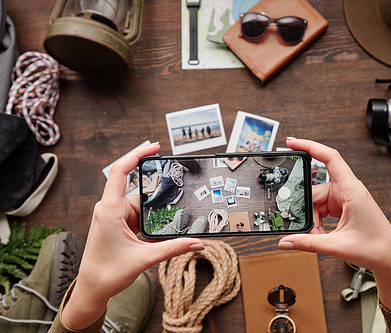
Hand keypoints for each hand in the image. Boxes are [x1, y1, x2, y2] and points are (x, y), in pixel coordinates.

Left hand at [62, 143, 203, 328]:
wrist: (92, 290)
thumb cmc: (106, 273)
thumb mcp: (144, 258)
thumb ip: (173, 248)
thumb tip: (197, 242)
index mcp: (109, 209)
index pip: (121, 171)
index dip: (137, 155)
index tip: (155, 147)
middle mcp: (110, 209)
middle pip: (139, 191)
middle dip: (157, 197)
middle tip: (175, 200)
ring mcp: (114, 216)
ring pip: (141, 205)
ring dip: (154, 214)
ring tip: (164, 225)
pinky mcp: (118, 224)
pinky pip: (138, 215)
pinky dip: (149, 220)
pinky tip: (158, 229)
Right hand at [278, 138, 390, 270]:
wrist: (389, 257)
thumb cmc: (375, 247)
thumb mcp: (338, 246)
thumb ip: (308, 243)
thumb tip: (286, 241)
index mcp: (352, 190)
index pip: (330, 158)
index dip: (310, 146)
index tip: (292, 142)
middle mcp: (348, 190)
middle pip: (314, 190)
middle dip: (307, 210)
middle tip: (306, 229)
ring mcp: (344, 197)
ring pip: (315, 201)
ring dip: (313, 220)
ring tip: (318, 236)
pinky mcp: (342, 205)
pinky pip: (321, 208)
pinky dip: (317, 222)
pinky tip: (320, 234)